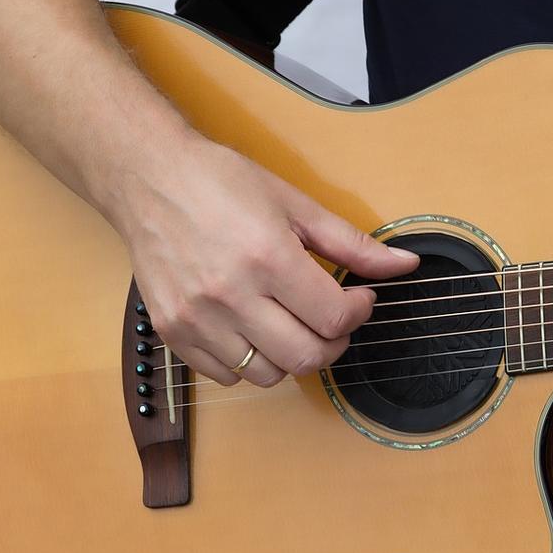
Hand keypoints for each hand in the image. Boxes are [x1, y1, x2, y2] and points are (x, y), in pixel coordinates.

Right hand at [111, 135, 418, 387]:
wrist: (147, 176)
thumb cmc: (220, 182)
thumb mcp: (296, 204)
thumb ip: (352, 244)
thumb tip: (404, 265)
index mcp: (268, 258)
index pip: (334, 318)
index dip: (359, 313)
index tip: (359, 298)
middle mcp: (230, 294)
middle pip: (306, 356)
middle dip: (335, 342)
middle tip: (334, 318)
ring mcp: (197, 318)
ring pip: (267, 375)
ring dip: (292, 356)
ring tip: (293, 323)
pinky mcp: (172, 331)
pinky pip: (225, 375)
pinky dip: (249, 362)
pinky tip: (255, 329)